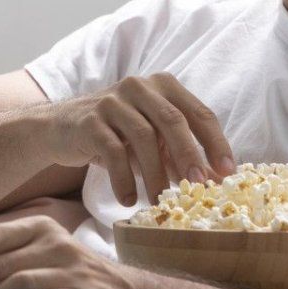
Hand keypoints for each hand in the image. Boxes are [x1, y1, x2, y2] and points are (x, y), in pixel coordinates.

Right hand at [36, 72, 235, 205]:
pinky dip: (124, 179)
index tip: (228, 172)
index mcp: (162, 86)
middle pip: (173, 120)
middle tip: (198, 186)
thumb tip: (212, 181)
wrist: (59, 129)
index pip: (198, 112)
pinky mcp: (90, 120)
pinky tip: (128, 199)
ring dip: (155, 174)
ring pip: (144, 137)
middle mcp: (139, 86)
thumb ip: (177, 153)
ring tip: (160, 202)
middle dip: (189, 155)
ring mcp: (112, 101)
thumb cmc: (115, 135)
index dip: (216, 142)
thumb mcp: (151, 139)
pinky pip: (113, 151)